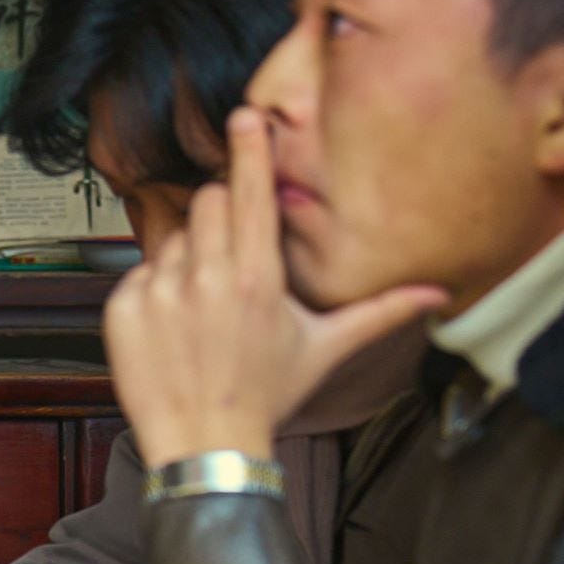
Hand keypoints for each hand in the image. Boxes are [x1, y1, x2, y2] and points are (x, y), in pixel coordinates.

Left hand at [101, 110, 444, 467]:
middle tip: (231, 257)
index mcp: (258, 279)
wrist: (206, 445)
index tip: (245, 117)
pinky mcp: (124, 310)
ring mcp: (161, 293)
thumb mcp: (326, 349)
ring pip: (174, 238)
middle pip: (209, 202)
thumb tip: (439, 294)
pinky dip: (155, 291)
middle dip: (222, 214)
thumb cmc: (267, 395)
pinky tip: (174, 327)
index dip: (250, 150)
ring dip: (190, 260)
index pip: (253, 193)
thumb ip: (382, 312)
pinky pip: (139, 274)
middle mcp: (207, 279)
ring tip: (204, 310)